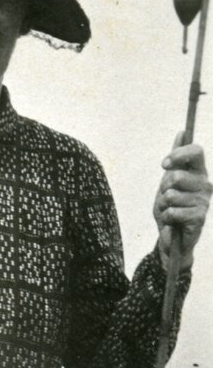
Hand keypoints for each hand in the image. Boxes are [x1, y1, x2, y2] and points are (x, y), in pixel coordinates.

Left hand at [154, 135, 209, 266]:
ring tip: (170, 210)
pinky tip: (173, 221)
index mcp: (199, 172)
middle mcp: (205, 184)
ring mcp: (203, 201)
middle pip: (176, 176)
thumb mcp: (170, 180)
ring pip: (171, 196)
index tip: (164, 164)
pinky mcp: (199, 217)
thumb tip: (182, 132)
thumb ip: (176, 158)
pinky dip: (166, 218)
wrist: (172, 236)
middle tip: (167, 198)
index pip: (196, 151)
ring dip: (163, 205)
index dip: (178, 154)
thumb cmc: (171, 206)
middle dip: (163, 189)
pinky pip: (172, 212)